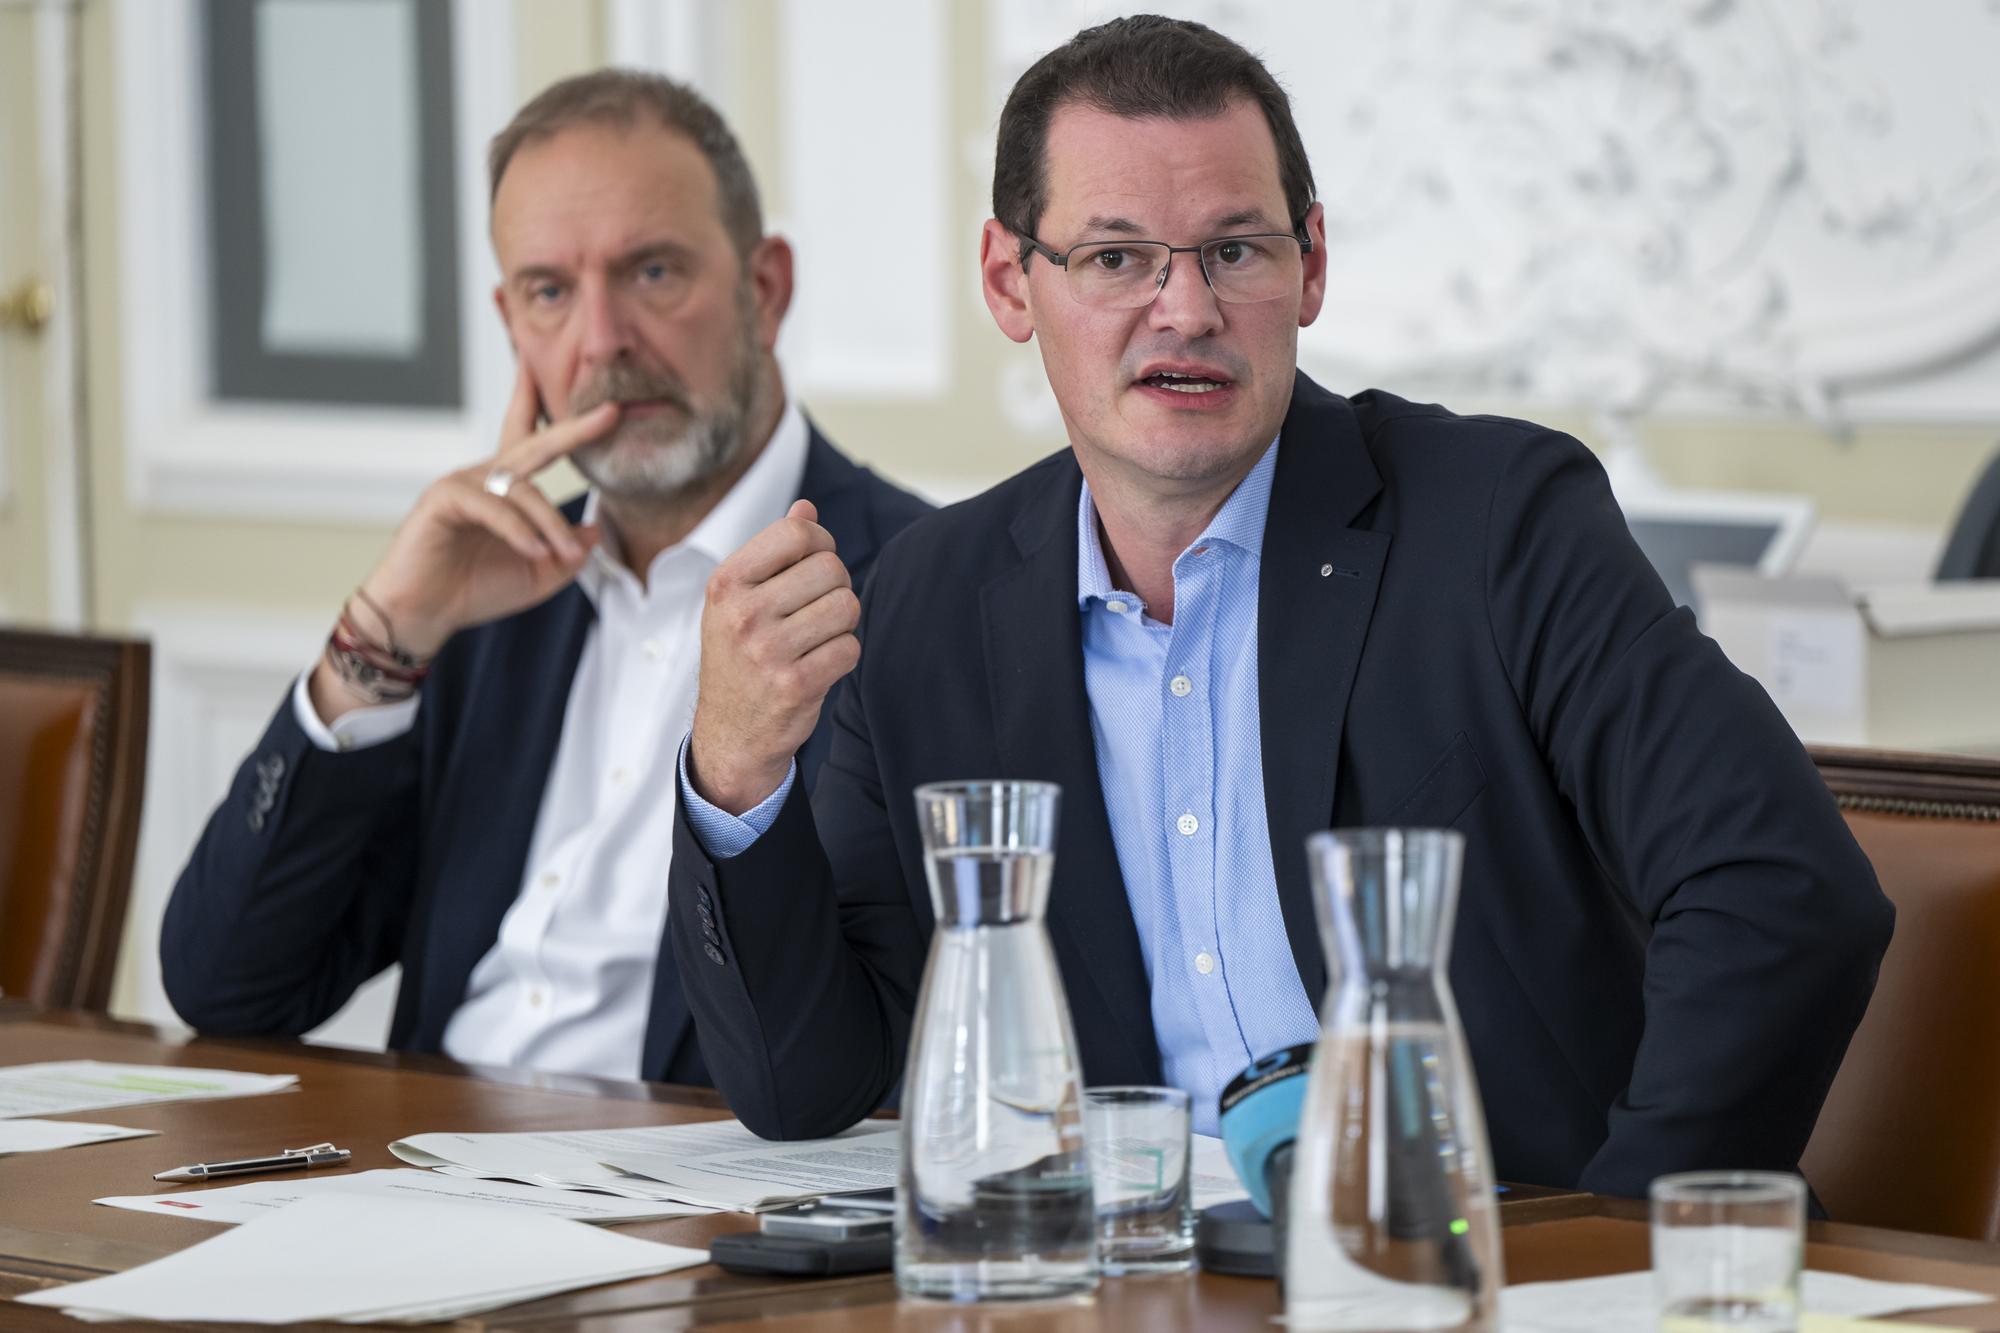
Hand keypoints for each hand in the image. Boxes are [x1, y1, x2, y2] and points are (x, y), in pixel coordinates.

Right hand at [310, 367, 617, 718]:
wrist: (424, 615)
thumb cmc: (473, 590)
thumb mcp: (537, 575)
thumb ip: (568, 553)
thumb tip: (596, 529)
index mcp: (506, 489)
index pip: (536, 444)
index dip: (565, 423)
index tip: (604, 406)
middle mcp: (485, 478)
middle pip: (536, 444)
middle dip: (574, 429)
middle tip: (611, 413)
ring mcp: (463, 484)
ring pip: (524, 490)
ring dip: (551, 523)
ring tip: (566, 555)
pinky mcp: (444, 499)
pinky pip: (494, 508)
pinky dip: (519, 531)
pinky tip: (534, 552)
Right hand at [687, 500, 860, 813]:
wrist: (730, 734)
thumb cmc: (738, 658)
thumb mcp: (738, 601)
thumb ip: (773, 553)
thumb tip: (806, 507)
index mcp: (727, 584)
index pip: (796, 532)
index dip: (820, 543)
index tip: (815, 563)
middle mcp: (743, 614)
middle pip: (831, 568)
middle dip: (836, 586)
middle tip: (818, 608)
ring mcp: (768, 650)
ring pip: (847, 607)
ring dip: (842, 623)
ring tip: (818, 637)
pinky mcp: (796, 684)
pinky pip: (850, 648)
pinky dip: (844, 655)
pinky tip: (820, 664)